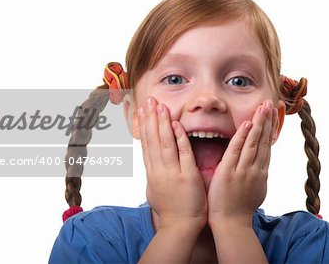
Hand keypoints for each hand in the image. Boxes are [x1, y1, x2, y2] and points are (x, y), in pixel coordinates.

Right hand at [137, 97, 207, 230]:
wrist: (179, 227)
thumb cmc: (170, 210)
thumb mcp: (155, 190)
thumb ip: (154, 174)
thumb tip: (150, 164)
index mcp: (152, 172)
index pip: (146, 144)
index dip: (144, 126)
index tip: (141, 110)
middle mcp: (159, 170)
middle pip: (152, 140)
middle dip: (150, 118)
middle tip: (148, 100)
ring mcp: (172, 173)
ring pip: (164, 143)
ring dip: (161, 123)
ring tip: (159, 106)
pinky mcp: (186, 176)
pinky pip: (182, 154)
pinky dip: (179, 138)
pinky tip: (176, 124)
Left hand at [207, 100, 277, 225]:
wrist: (232, 223)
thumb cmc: (239, 209)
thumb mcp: (255, 190)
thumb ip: (257, 176)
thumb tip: (260, 166)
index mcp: (261, 172)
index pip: (267, 146)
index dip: (271, 129)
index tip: (274, 115)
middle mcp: (256, 169)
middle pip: (264, 141)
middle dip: (268, 121)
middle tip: (271, 103)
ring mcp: (244, 170)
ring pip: (254, 142)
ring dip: (259, 123)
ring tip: (263, 107)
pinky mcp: (230, 172)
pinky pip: (237, 150)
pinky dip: (243, 137)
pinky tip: (247, 125)